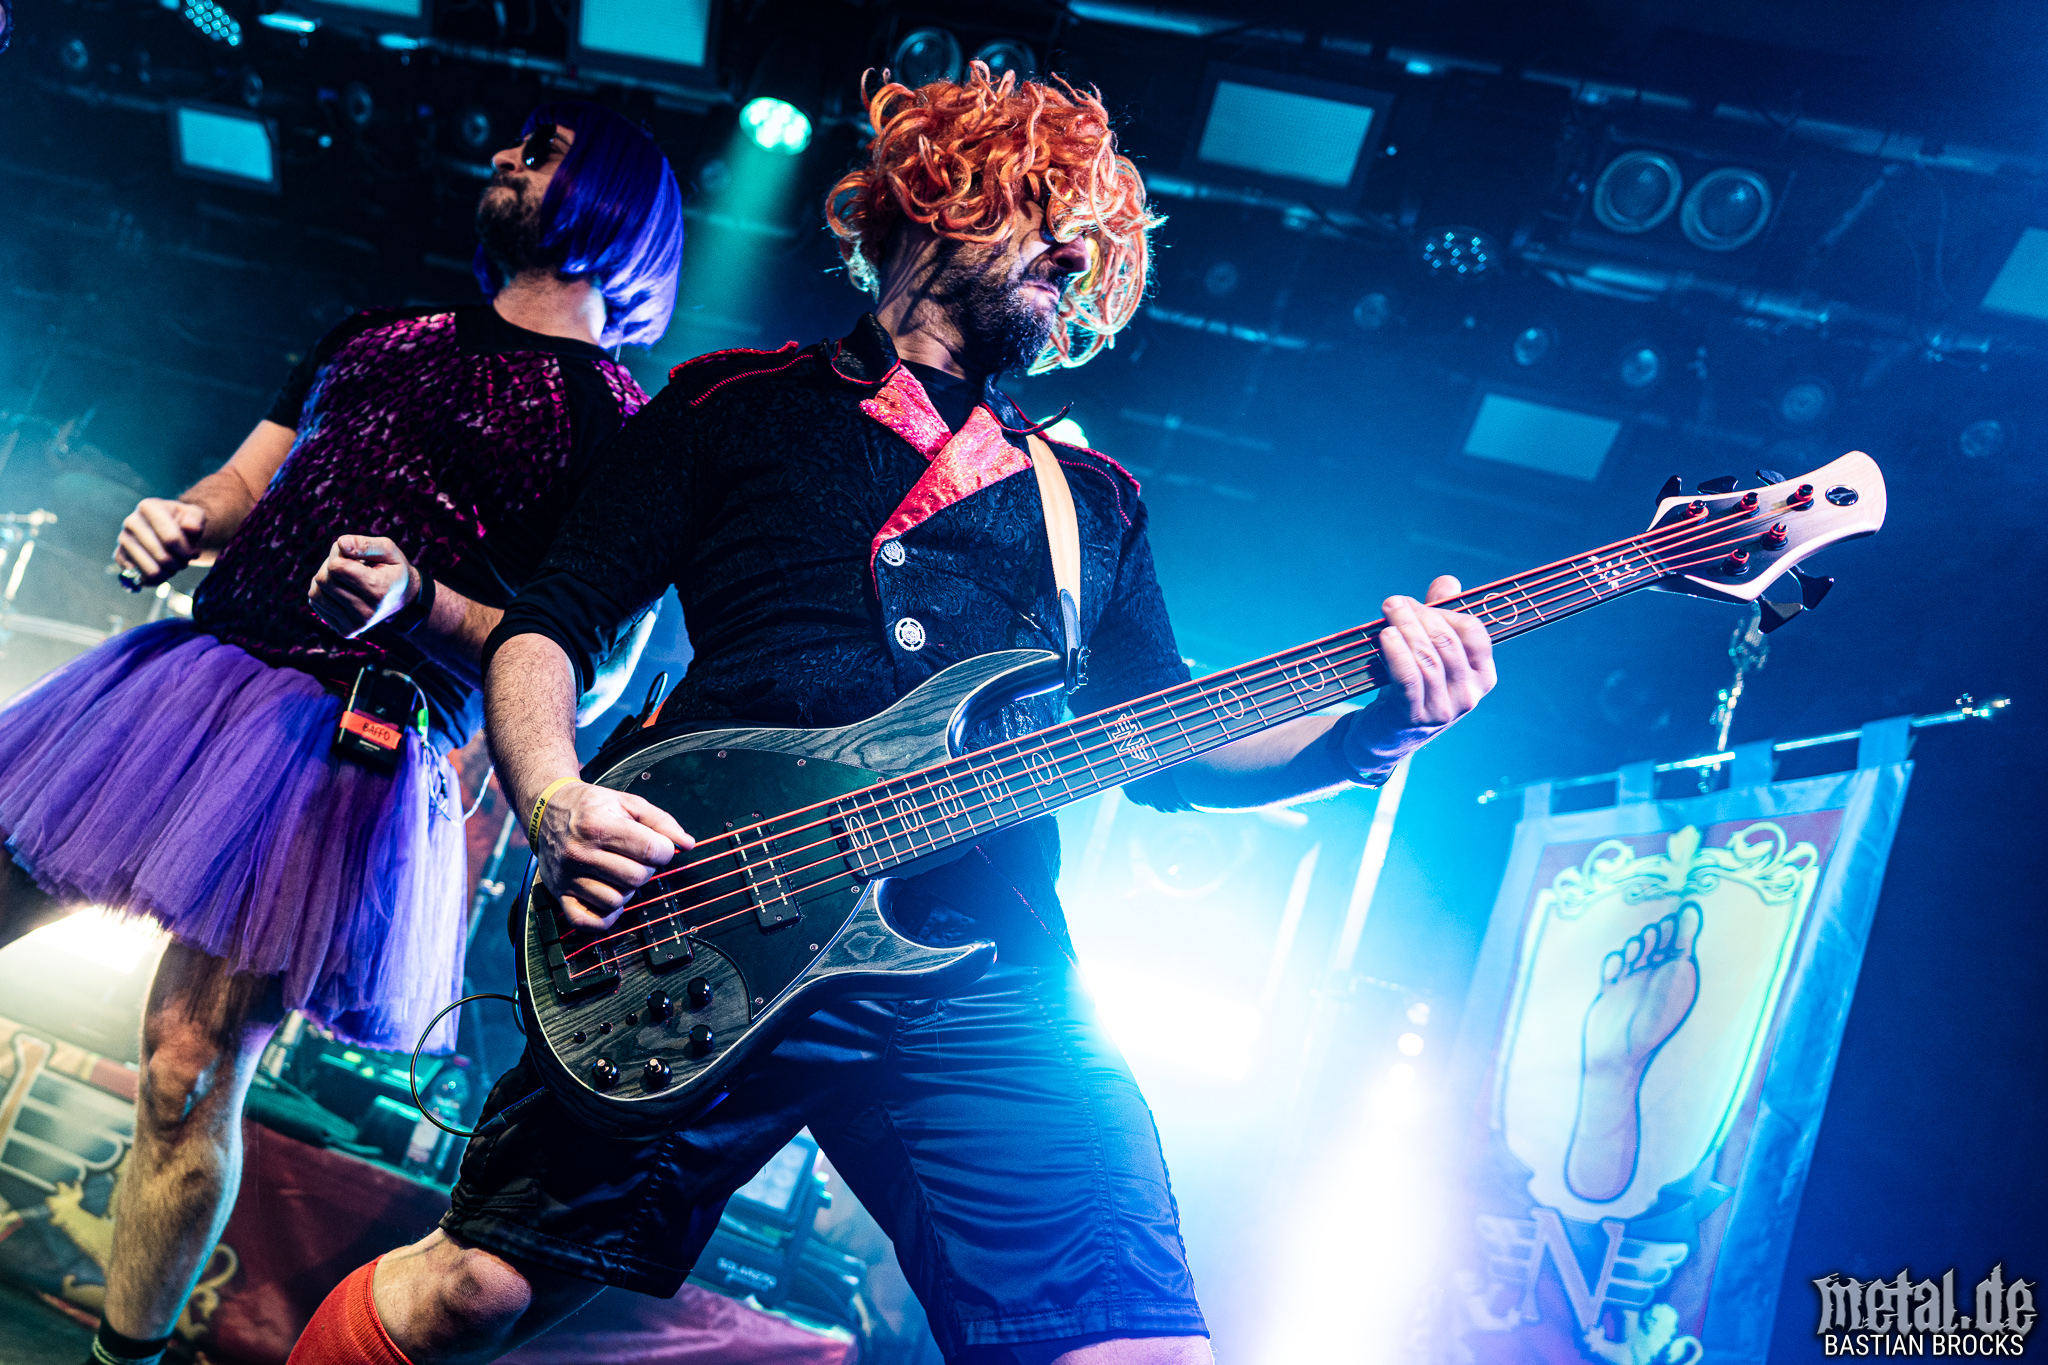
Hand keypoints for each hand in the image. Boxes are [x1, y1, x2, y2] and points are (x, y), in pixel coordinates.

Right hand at [115, 498, 207, 585]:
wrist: (169, 528)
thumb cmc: (183, 522)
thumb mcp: (195, 516)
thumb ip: (196, 520)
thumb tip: (191, 528)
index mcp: (148, 507)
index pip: (171, 539)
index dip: (186, 552)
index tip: (194, 553)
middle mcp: (131, 522)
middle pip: (162, 557)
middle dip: (179, 564)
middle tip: (185, 561)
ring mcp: (123, 539)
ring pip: (151, 571)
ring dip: (169, 573)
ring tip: (175, 565)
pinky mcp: (119, 555)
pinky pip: (138, 577)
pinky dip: (155, 579)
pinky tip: (162, 570)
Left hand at [307, 535, 416, 637]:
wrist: (403, 598)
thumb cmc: (392, 569)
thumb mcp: (388, 550)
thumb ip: (365, 544)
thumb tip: (341, 544)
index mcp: (378, 591)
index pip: (336, 567)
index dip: (339, 554)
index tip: (353, 555)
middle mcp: (366, 613)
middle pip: (323, 580)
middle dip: (331, 566)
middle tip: (349, 565)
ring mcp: (355, 625)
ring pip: (315, 594)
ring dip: (324, 579)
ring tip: (344, 577)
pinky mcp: (346, 630)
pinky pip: (316, 604)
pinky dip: (323, 592)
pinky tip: (340, 590)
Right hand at [537, 781, 695, 928]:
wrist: (546, 810)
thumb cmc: (590, 807)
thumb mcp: (627, 802)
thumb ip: (661, 821)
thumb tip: (687, 844)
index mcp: (598, 825)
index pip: (651, 850)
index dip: (664, 851)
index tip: (659, 847)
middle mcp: (580, 852)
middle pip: (636, 878)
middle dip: (646, 869)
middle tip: (636, 859)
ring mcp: (567, 876)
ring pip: (616, 901)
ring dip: (626, 890)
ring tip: (619, 873)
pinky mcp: (559, 894)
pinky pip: (588, 922)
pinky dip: (605, 917)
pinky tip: (609, 897)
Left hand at [1351, 574, 1497, 767]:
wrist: (1385, 735)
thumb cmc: (1411, 686)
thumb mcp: (1429, 652)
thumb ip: (1439, 617)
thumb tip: (1448, 581)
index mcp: (1482, 675)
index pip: (1474, 633)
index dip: (1445, 612)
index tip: (1417, 604)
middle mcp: (1469, 694)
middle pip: (1447, 643)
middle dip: (1420, 616)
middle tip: (1394, 602)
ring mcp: (1444, 709)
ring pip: (1428, 659)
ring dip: (1405, 629)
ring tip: (1387, 611)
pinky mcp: (1415, 718)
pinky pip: (1409, 679)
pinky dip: (1397, 653)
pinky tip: (1385, 636)